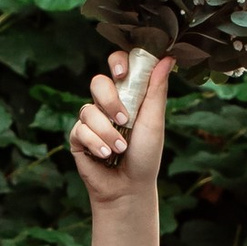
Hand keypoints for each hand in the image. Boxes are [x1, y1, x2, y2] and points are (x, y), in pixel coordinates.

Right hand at [68, 47, 169, 204]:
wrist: (129, 187)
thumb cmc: (145, 155)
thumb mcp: (154, 121)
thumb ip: (157, 90)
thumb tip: (168, 58)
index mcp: (127, 95)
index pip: (117, 65)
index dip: (117, 62)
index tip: (123, 73)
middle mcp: (106, 104)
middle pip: (97, 82)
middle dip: (110, 100)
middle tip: (124, 119)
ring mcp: (91, 121)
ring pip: (88, 110)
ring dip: (107, 132)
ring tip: (120, 149)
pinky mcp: (78, 138)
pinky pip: (80, 130)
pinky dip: (96, 144)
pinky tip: (106, 156)